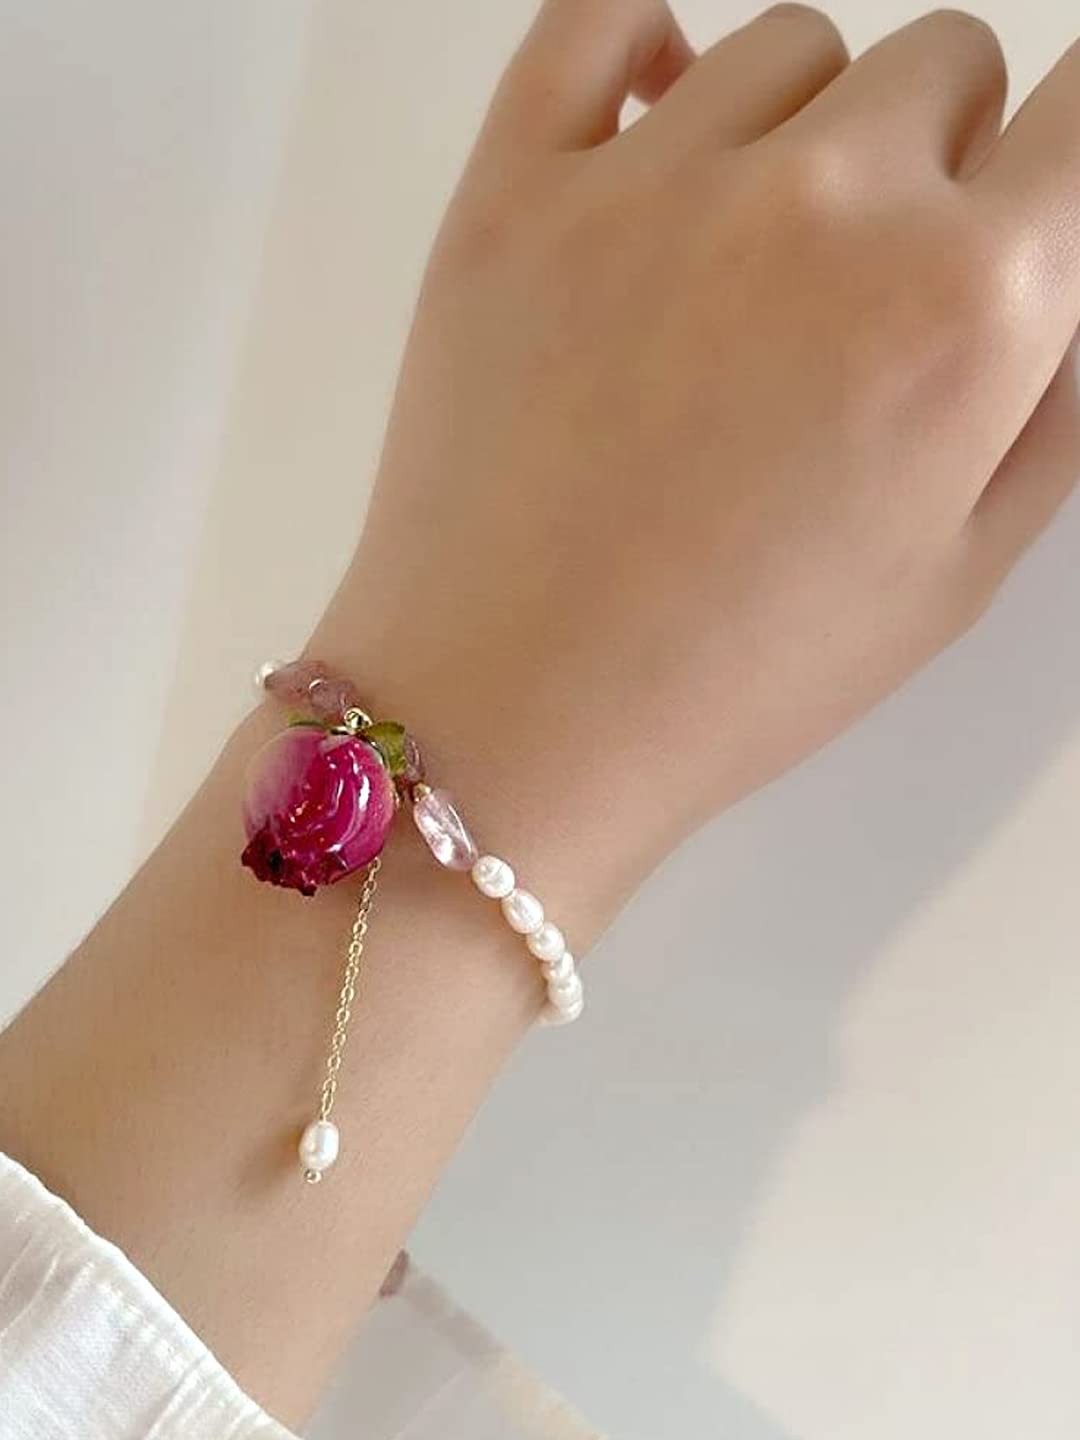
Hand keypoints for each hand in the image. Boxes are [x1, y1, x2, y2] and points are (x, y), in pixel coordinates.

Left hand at [313, 1, 1079, 934]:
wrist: (518, 712)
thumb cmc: (737, 672)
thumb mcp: (960, 568)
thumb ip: (1053, 391)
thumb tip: (1062, 268)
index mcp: (964, 306)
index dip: (1057, 157)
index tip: (1023, 187)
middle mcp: (824, 205)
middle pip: (941, 63)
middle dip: (930, 165)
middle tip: (854, 300)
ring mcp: (654, 182)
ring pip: (789, 47)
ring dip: (797, 134)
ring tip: (739, 277)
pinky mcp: (514, 189)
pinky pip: (604, 16)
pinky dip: (647, 49)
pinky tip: (659, 133)